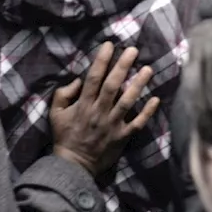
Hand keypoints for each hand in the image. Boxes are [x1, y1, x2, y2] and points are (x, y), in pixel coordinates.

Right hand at [50, 42, 159, 176]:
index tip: (109, 45)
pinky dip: (147, 112)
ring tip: (148, 69)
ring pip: (127, 102)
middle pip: (112, 86)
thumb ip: (63, 94)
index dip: (101, 61)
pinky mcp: (121, 137)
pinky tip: (156, 99)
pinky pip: (136, 124)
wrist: (73, 166)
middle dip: (122, 66)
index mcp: (83, 105)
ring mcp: (111, 125)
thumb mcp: (55, 114)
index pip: (93, 78)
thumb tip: (77, 79)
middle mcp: (98, 112)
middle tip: (133, 50)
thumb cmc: (65, 136)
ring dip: (138, 85)